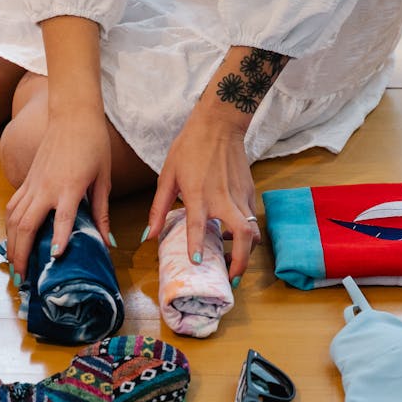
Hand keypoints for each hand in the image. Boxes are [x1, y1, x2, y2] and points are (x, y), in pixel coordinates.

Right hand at [5, 109, 112, 278]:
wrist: (73, 114)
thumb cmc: (94, 145)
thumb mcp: (103, 179)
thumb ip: (101, 212)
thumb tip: (106, 242)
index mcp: (69, 187)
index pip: (62, 219)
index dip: (58, 239)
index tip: (54, 258)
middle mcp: (46, 187)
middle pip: (26, 224)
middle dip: (22, 253)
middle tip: (23, 276)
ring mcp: (32, 183)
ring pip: (14, 218)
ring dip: (12, 243)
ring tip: (14, 265)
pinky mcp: (26, 180)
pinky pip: (12, 206)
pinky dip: (9, 225)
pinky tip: (11, 239)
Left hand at [144, 107, 258, 282]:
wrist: (219, 124)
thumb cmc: (190, 147)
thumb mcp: (168, 175)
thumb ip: (159, 208)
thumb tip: (148, 235)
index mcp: (200, 195)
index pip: (199, 225)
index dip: (198, 245)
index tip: (197, 262)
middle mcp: (224, 199)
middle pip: (244, 236)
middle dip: (241, 261)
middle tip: (232, 278)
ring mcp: (241, 196)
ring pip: (253, 231)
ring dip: (246, 251)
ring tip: (232, 261)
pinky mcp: (250, 192)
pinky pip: (251, 219)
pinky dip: (245, 233)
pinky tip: (231, 236)